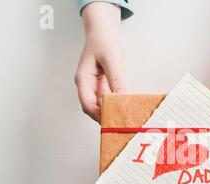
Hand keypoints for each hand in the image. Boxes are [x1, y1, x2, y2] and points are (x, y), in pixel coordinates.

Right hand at [74, 2, 126, 121]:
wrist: (104, 33)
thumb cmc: (103, 42)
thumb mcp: (112, 59)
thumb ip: (116, 78)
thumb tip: (121, 96)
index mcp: (83, 79)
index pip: (87, 103)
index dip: (98, 114)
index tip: (112, 119)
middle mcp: (87, 86)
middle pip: (93, 109)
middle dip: (105, 117)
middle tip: (120, 123)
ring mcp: (95, 88)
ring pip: (101, 107)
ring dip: (111, 113)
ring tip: (125, 119)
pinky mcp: (104, 87)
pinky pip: (109, 101)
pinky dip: (116, 106)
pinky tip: (126, 109)